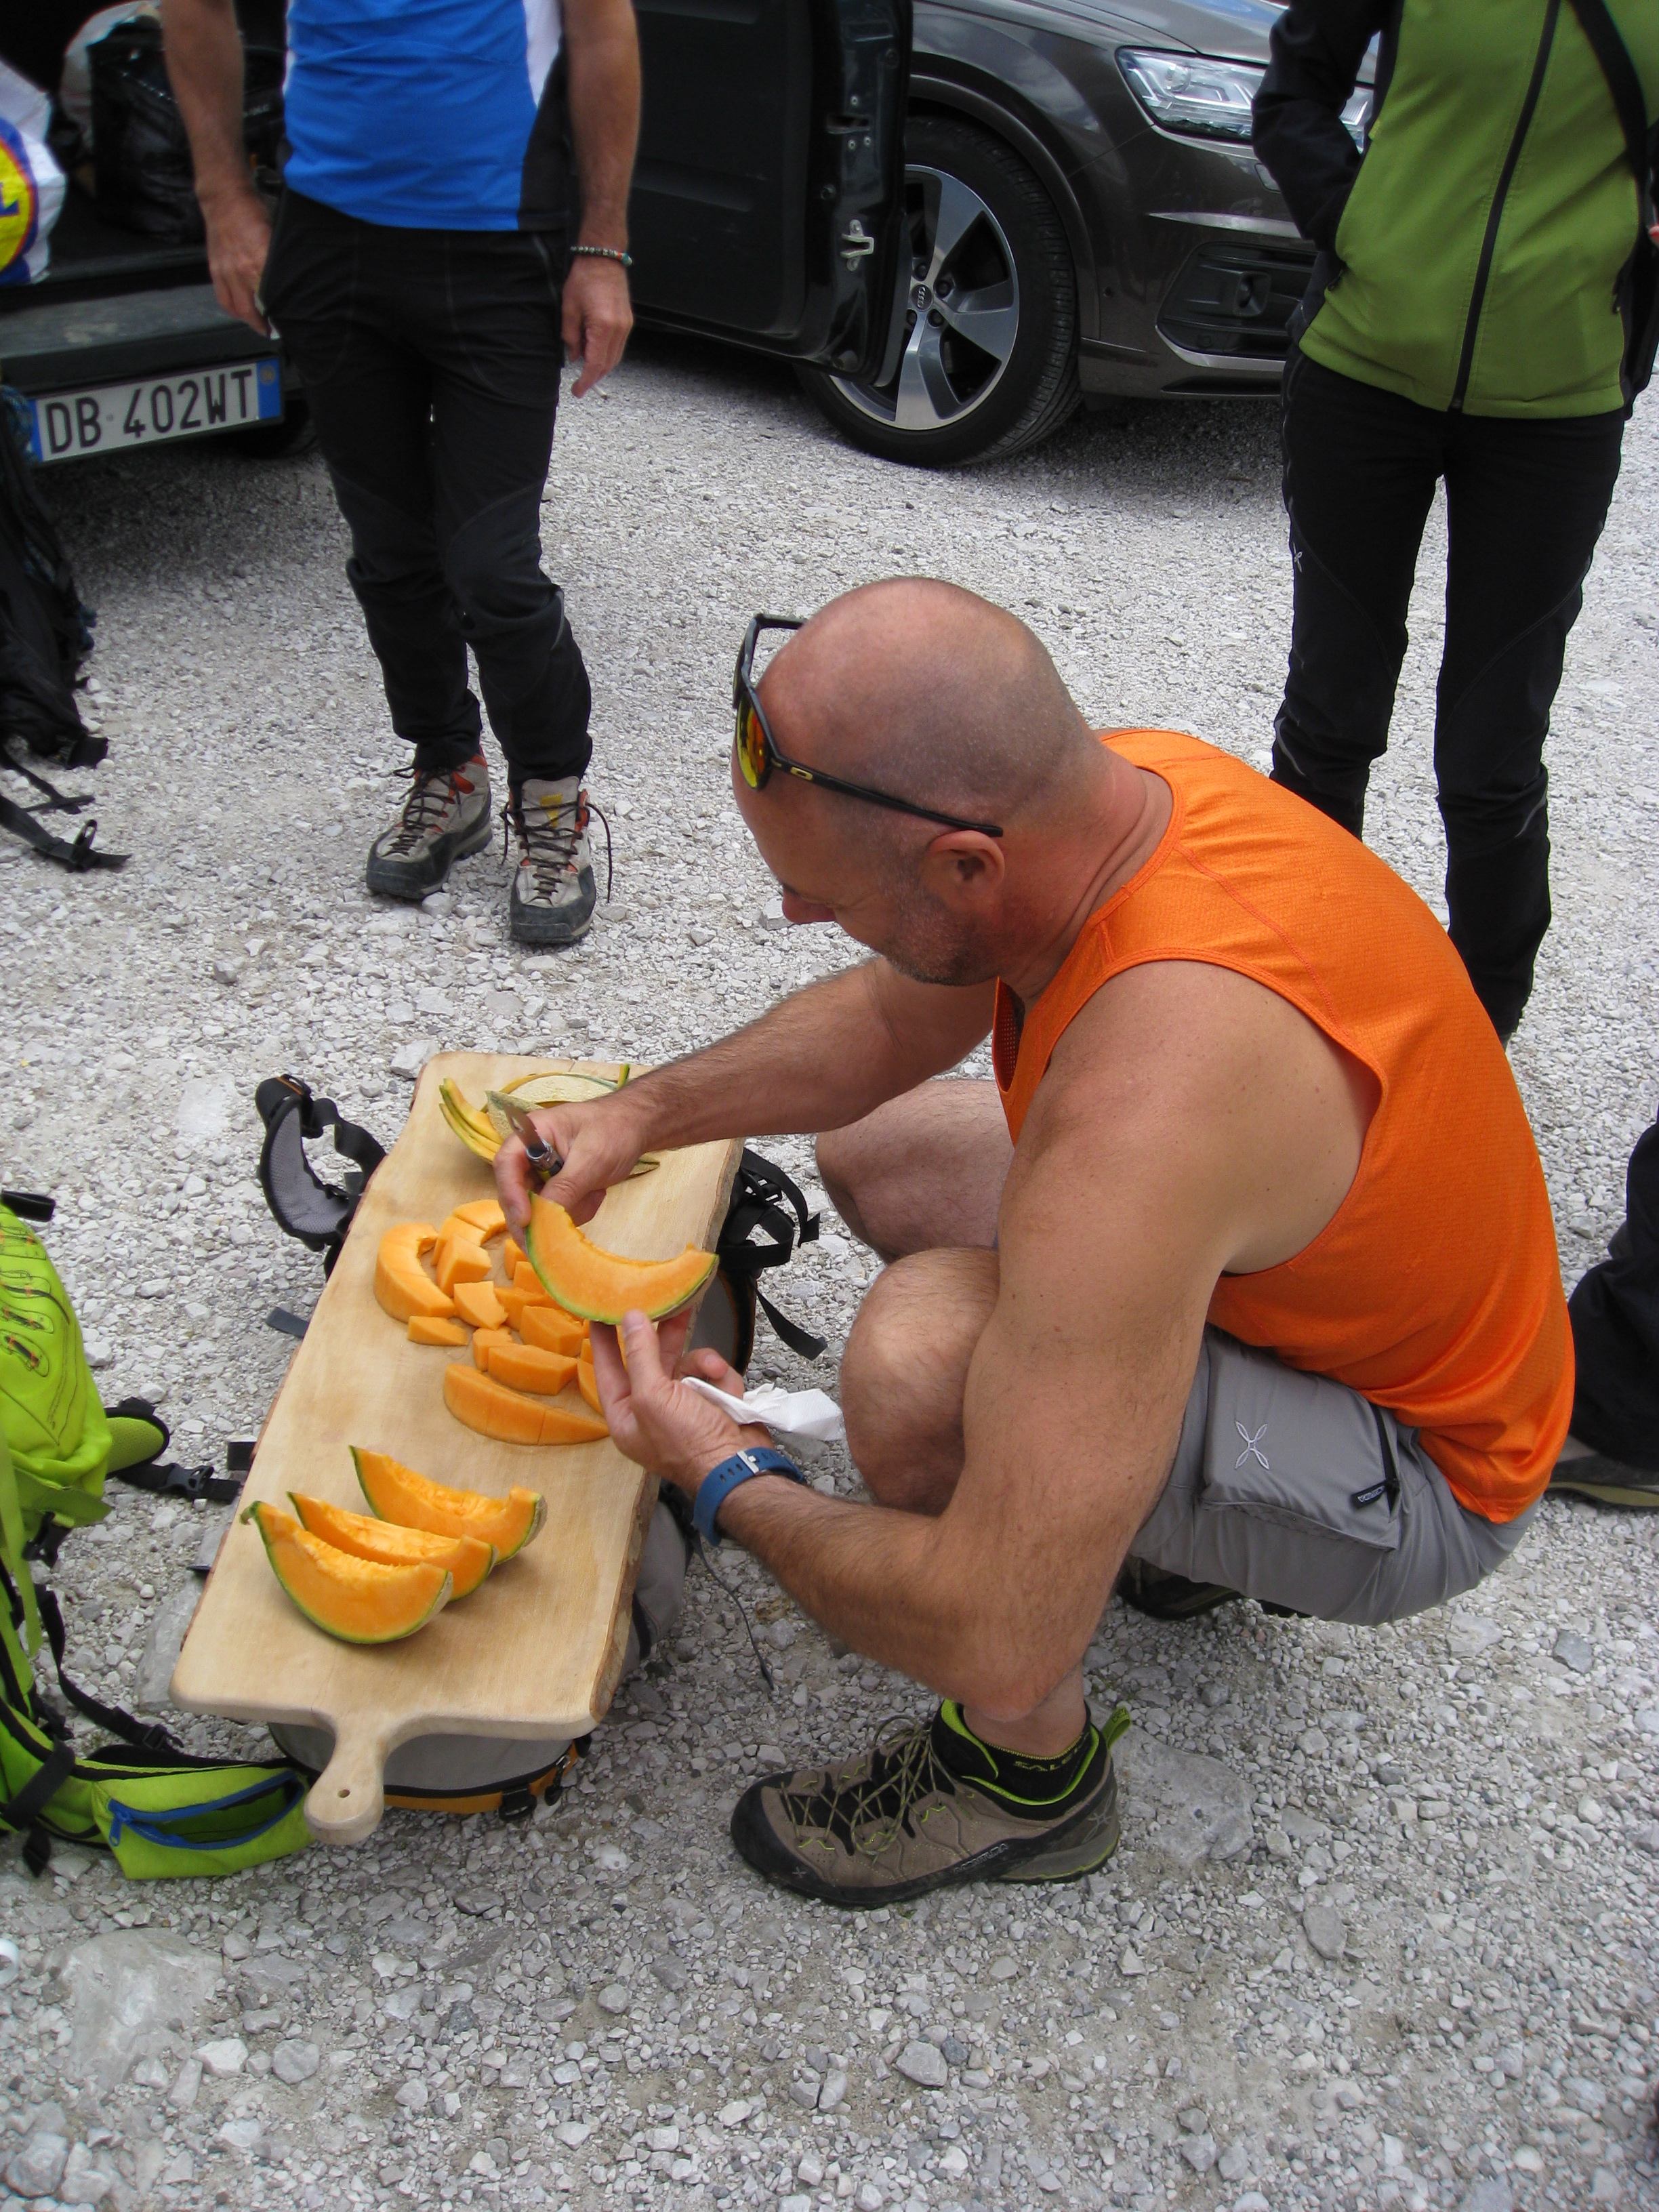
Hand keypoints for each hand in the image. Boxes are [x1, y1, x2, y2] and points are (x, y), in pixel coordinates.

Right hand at [202, 186, 271, 333]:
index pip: (270, 299)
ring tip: (257, 324)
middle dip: (262, 325)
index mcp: (258, 263)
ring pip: (235, 308)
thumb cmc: (252, 213)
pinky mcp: (214, 269)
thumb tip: (288, 284)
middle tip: (272, 330)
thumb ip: (278, 264)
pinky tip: (241, 311)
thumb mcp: (274, 238)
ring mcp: (225, 272)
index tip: (285, 324)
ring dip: (247, 320)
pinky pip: (223, 298)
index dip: (277, 315)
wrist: (224, 198)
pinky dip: (232, 309)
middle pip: (251, 311)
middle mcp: (240, 272)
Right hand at [492, 1094, 653, 1235]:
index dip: (511, 1194)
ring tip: (594, 1195)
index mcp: (532, 1133)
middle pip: (516, 1192)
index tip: (525, 1220)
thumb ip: (565, 1188)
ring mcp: (541, 1171)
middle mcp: (529, 1153)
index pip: (506, 1164)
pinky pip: (554, 1209)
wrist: (635, 1128)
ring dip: (565, 1211)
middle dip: (541, 1213)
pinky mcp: (554, 1185)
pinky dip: (574, 1210)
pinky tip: (595, 1196)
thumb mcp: (591, 1160)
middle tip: (559, 1232)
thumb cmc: (613, 1130)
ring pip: (536, 1206)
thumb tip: (542, 1219)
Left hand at [562, 253, 632, 396]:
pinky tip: (595, 353)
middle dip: (594, 377)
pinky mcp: (627, 322)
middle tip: (580, 384)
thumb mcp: (569, 309)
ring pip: (615, 358)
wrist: (603, 259)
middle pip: (607, 365)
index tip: (577, 391)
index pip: (595, 364)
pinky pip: (618, 347)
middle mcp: (618, 330)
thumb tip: (574, 357)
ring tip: (585, 368)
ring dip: (601, 367)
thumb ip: (570, 337)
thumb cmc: (584, 278)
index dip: (586, 381)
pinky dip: (607, 355)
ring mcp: (626, 326)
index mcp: (602, 327)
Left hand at [591, 1311, 772, 1497]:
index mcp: (626, 1415)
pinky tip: (727, 1391)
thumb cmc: (690, 1444)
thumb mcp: (654, 1396)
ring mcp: (682, 1405)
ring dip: (703, 1364)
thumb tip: (630, 1319)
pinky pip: (711, 1374)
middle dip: (661, 1336)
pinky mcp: (710, 1401)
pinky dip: (722, 1379)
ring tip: (713, 1372)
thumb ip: (640, 1354)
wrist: (739, 1466)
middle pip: (650, 1360)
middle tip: (662, 1304)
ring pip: (687, 1362)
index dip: (604, 1340)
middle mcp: (651, 1410)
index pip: (608, 1369)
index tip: (600, 1312)